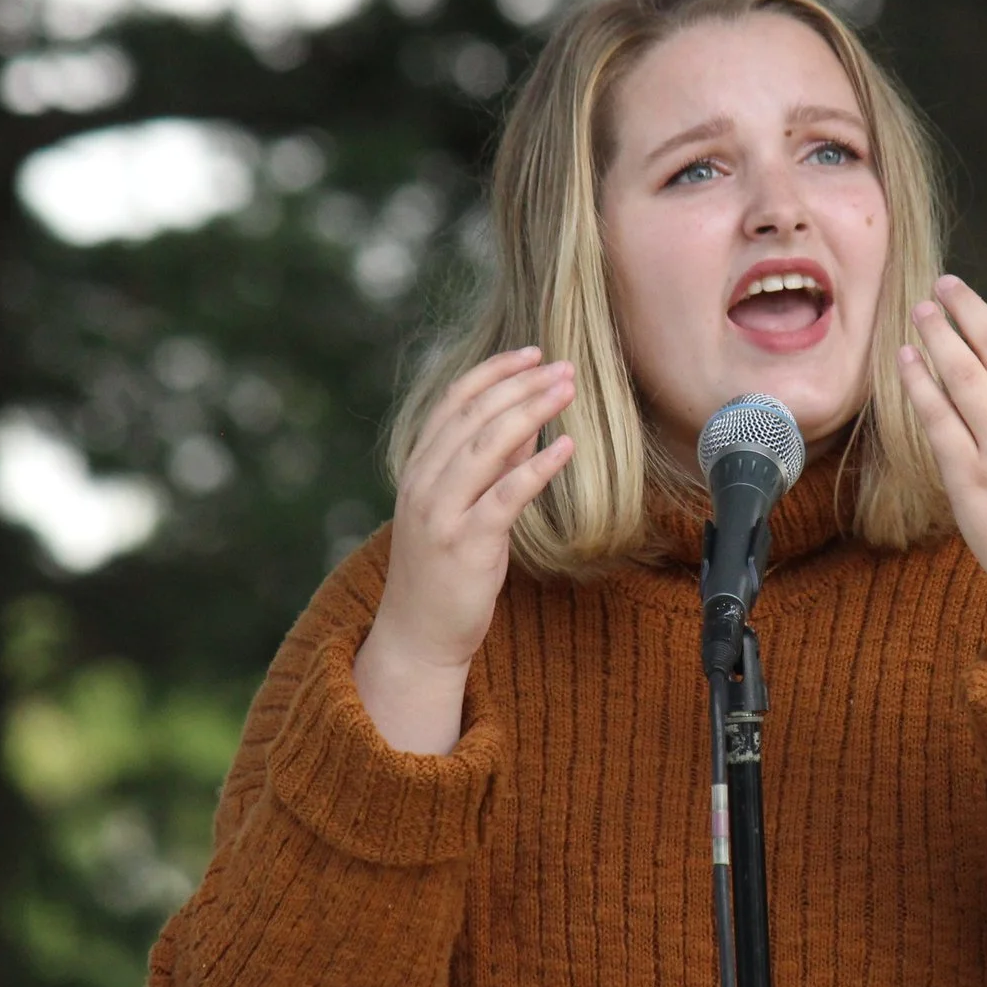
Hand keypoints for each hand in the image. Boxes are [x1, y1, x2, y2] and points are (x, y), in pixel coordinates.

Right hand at [355, 346, 575, 750]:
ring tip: (567, 389)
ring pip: (486, 446)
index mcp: (419, 468)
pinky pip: (505, 495)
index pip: (453, 401)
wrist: (420, 634)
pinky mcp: (466, 543)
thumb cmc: (445, 570)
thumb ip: (492, 463)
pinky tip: (568, 447)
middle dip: (520, 384)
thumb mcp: (463, 506)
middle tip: (563, 365)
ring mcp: (442, 512)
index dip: (493, 372)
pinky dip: (537, 466)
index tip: (531, 353)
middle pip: (473, 415)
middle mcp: (423, 483)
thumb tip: (531, 419)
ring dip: (531, 411)